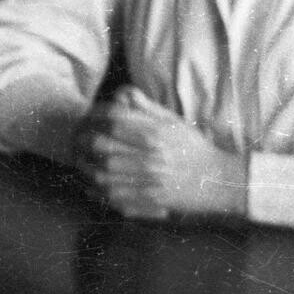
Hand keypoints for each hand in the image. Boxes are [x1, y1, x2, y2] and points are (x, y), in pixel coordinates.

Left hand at [75, 89, 247, 220]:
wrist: (216, 180)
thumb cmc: (193, 148)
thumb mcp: (173, 121)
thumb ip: (145, 107)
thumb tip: (122, 92)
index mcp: (155, 133)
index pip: (113, 118)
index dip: (95, 114)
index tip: (89, 115)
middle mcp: (149, 157)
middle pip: (102, 145)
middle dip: (82, 139)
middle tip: (76, 137)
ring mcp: (147, 181)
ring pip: (102, 173)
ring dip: (84, 166)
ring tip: (78, 159)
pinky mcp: (147, 201)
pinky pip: (113, 197)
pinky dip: (95, 191)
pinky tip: (89, 184)